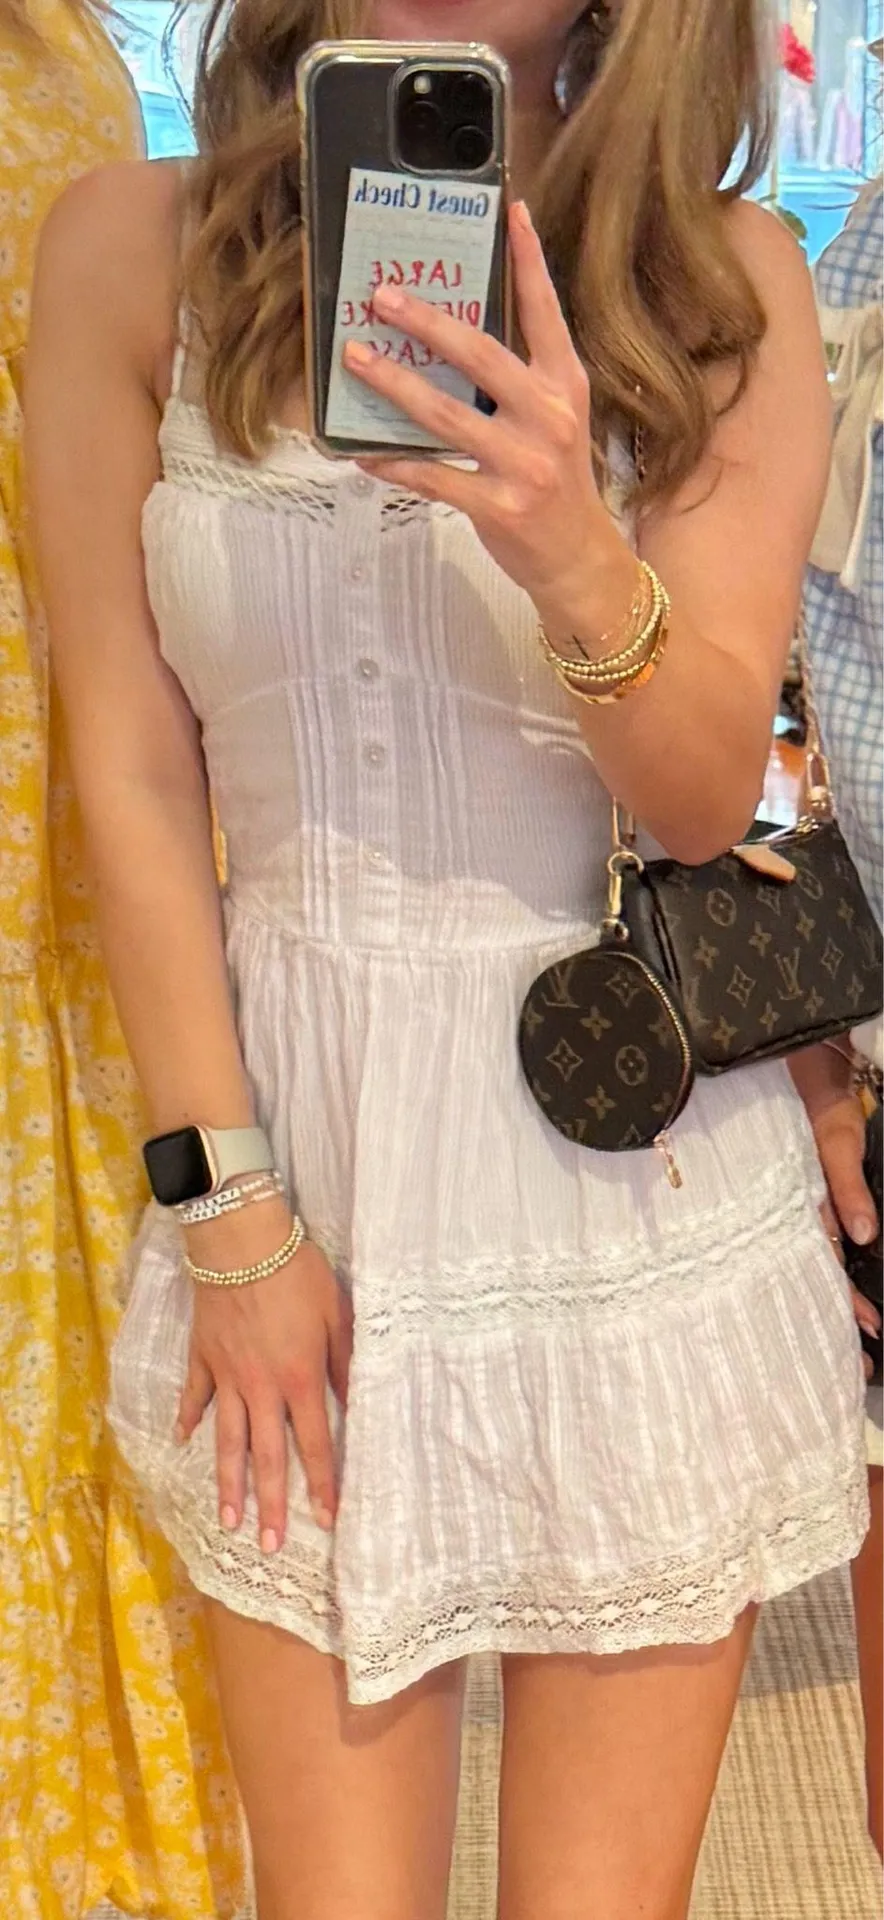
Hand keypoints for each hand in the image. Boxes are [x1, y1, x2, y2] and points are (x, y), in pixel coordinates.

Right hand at [175, 1200, 352, 1552]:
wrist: (240, 1241)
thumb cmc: (296, 1272)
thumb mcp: (337, 1314)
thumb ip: (347, 1362)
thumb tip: (361, 1402)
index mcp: (299, 1379)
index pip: (314, 1444)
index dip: (322, 1484)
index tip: (326, 1520)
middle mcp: (260, 1388)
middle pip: (266, 1456)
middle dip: (270, 1505)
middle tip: (271, 1545)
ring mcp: (225, 1376)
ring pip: (227, 1440)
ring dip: (228, 1483)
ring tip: (227, 1521)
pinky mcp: (202, 1356)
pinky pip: (194, 1396)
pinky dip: (187, 1419)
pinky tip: (181, 1442)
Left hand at [343, 200, 630, 625]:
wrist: (579, 559)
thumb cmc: (557, 484)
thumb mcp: (556, 423)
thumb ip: (520, 381)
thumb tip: (453, 341)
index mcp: (565, 387)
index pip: (546, 313)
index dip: (528, 261)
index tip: (509, 211)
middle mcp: (548, 418)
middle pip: (482, 356)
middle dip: (428, 323)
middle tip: (382, 296)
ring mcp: (523, 464)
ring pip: (446, 415)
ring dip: (394, 384)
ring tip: (357, 359)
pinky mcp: (498, 506)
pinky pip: (434, 478)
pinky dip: (394, 464)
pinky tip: (362, 452)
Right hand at [790, 1045, 880, 1373]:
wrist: (802, 1061)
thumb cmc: (817, 1100)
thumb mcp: (837, 1142)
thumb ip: (847, 1189)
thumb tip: (865, 1235)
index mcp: (801, 1204)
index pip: (825, 1264)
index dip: (846, 1301)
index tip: (869, 1333)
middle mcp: (802, 1210)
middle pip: (823, 1272)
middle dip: (842, 1312)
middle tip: (864, 1355)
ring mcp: (808, 1201)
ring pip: (824, 1259)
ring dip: (841, 1292)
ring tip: (861, 1330)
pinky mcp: (816, 1189)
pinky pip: (824, 1235)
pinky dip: (838, 1260)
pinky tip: (852, 1273)